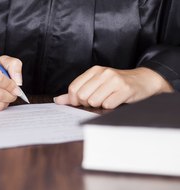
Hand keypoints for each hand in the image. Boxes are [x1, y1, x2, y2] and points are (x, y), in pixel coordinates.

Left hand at [54, 66, 172, 108]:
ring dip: (99, 105)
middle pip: (82, 96)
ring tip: (108, 99)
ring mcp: (114, 80)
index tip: (82, 102)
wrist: (143, 81)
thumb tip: (57, 100)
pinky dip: (110, 107)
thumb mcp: (96, 84)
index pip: (73, 88)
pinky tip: (116, 101)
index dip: (75, 100)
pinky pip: (108, 105)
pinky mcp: (124, 89)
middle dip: (87, 103)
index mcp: (94, 70)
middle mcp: (103, 73)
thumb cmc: (116, 84)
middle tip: (97, 100)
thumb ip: (76, 92)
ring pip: (94, 102)